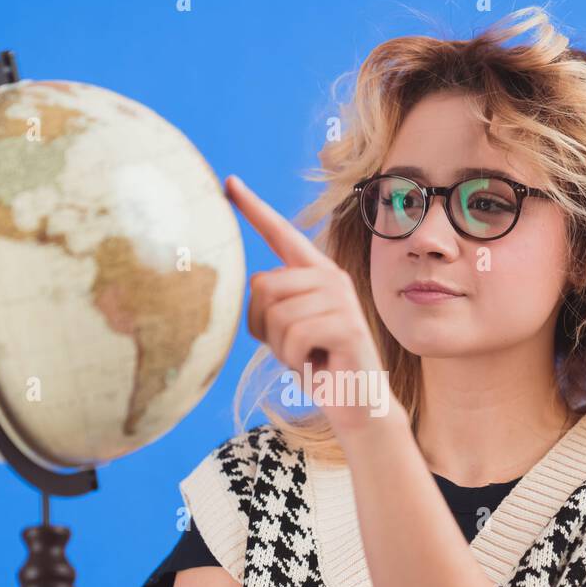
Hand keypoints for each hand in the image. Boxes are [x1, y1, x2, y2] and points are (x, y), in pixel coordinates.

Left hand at [224, 174, 403, 439]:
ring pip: (276, 314)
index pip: (280, 233)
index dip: (253, 208)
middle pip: (263, 285)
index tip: (228, 183)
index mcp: (314, 272)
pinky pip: (293, 336)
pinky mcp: (347, 324)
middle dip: (264, 325)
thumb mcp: (285, 330)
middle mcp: (331, 276)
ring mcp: (342, 299)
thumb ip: (271, 303)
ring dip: (281, 347)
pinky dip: (295, 359)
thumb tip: (254, 283)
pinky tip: (316, 363)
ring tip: (306, 355)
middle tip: (292, 346)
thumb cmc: (318, 364)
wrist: (356, 402)